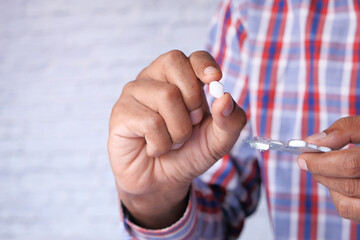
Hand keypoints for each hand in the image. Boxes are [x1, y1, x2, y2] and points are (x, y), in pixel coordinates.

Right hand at [108, 50, 245, 227]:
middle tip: (190, 124)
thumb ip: (230, 121)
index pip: (193, 57)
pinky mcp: (121, 112)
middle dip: (192, 100)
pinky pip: (151, 122)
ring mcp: (134, 93)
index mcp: (180, 79)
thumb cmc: (188, 153)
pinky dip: (161, 144)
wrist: (162, 182)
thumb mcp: (218, 141)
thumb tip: (225, 98)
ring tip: (171, 141)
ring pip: (167, 96)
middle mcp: (155, 79)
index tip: (215, 80)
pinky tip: (153, 148)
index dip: (204, 64)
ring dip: (178, 131)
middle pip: (176, 65)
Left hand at [298, 116, 359, 222]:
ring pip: (346, 204)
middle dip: (320, 172)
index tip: (303, 157)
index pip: (349, 165)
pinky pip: (352, 212)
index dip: (321, 161)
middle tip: (308, 161)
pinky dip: (339, 197)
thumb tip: (314, 140)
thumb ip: (346, 129)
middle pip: (346, 185)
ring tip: (325, 169)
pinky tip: (340, 181)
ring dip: (329, 185)